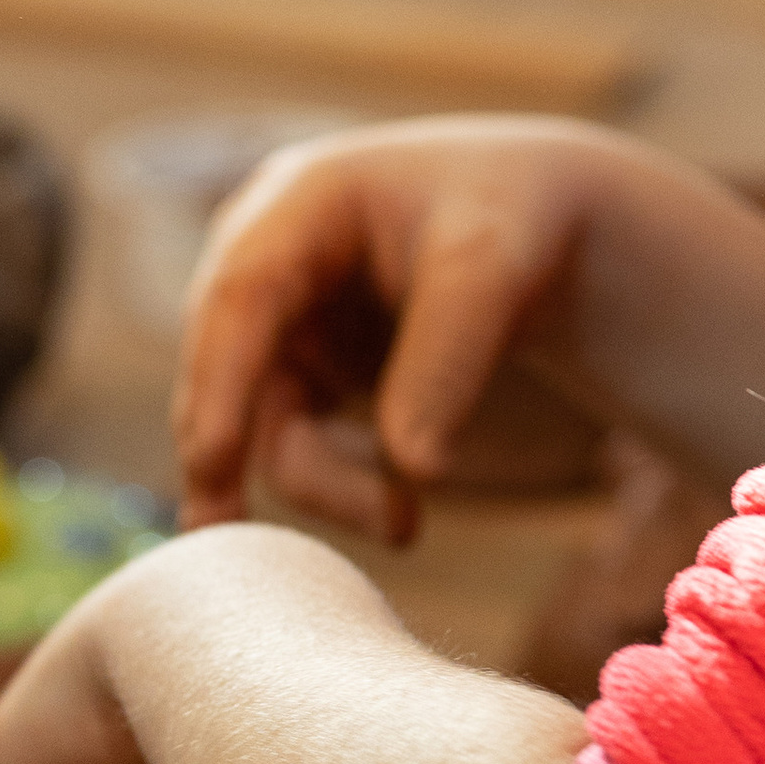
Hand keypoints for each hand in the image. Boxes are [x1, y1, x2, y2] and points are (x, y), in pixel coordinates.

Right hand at [173, 118, 616, 541]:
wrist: (551, 224)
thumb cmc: (516, 219)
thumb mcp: (493, 269)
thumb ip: (447, 360)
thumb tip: (412, 469)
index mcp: (299, 203)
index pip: (239, 294)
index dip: (217, 379)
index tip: (213, 459)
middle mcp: (269, 262)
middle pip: (225, 370)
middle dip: (243, 461)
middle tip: (262, 561)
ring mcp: (282, 322)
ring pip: (263, 423)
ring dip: (323, 486)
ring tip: (406, 526)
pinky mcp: (308, 372)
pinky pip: (295, 444)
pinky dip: (336, 488)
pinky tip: (397, 517)